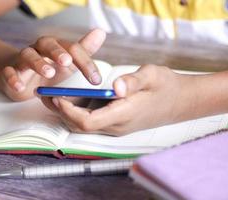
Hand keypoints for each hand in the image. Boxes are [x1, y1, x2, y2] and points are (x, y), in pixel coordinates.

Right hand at [1, 29, 105, 100]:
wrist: (22, 77)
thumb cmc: (48, 68)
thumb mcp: (68, 62)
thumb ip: (84, 50)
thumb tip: (101, 32)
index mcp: (56, 46)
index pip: (72, 49)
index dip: (85, 63)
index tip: (96, 80)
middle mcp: (39, 49)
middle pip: (47, 45)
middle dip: (58, 52)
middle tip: (67, 62)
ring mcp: (23, 60)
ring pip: (28, 56)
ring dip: (38, 63)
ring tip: (48, 73)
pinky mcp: (10, 72)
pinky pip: (9, 72)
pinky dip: (13, 78)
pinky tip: (19, 86)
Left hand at [41, 65, 198, 135]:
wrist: (182, 101)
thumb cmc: (167, 87)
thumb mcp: (153, 76)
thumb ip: (133, 81)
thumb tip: (115, 86)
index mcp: (124, 114)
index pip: (87, 121)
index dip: (68, 111)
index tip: (56, 97)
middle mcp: (117, 125)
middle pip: (80, 126)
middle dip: (61, 112)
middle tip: (45, 95)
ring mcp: (117, 127)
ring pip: (84, 126)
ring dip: (67, 113)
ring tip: (52, 96)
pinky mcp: (117, 123)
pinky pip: (92, 122)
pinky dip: (78, 112)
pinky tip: (71, 99)